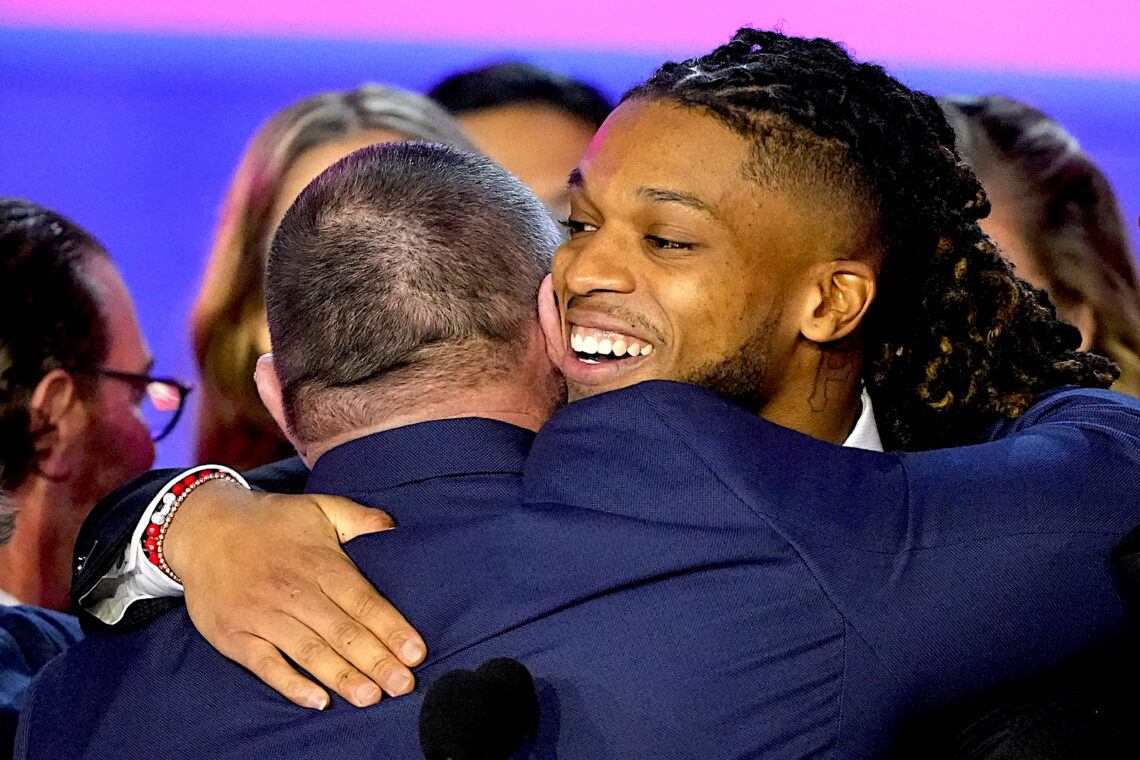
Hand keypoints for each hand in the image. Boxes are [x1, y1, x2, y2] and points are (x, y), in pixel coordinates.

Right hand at [163, 480, 425, 708]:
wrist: (203, 527)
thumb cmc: (271, 520)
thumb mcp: (319, 507)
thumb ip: (360, 518)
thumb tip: (394, 527)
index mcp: (320, 563)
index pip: (363, 601)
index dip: (391, 628)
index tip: (416, 652)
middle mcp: (293, 591)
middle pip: (342, 631)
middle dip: (376, 660)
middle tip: (404, 684)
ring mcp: (262, 615)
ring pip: (309, 652)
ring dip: (342, 677)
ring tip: (371, 697)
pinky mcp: (235, 635)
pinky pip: (265, 665)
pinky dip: (290, 684)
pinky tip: (317, 701)